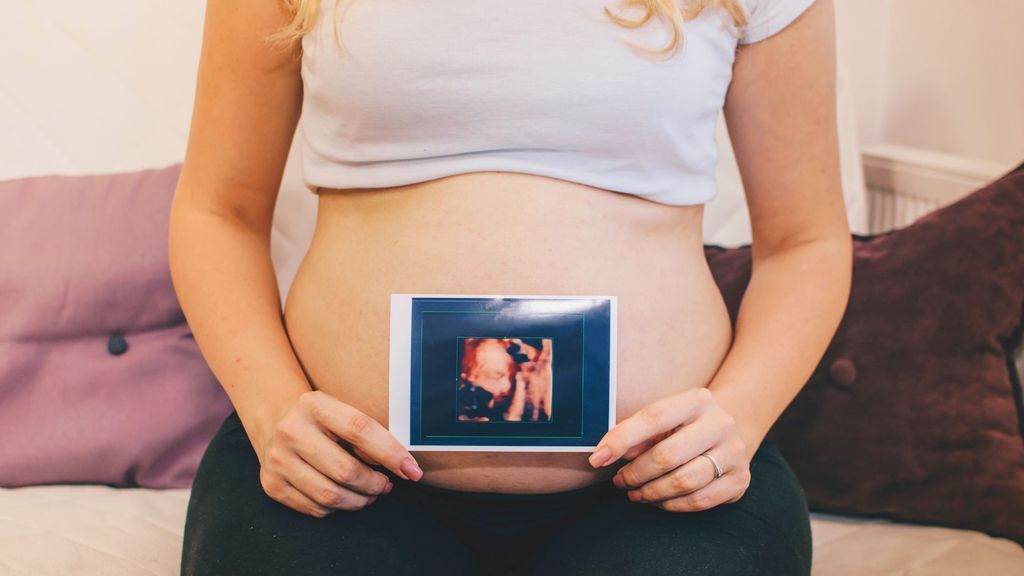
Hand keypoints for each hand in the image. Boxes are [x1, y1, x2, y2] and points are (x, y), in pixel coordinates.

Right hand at [254, 390, 422, 517]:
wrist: (273, 418)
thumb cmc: (320, 418)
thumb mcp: (340, 410)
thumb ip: (367, 432)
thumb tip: (400, 464)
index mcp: (315, 405)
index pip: (360, 430)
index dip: (391, 453)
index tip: (412, 471)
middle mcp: (291, 431)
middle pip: (345, 470)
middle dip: (375, 484)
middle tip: (386, 485)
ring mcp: (277, 459)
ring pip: (330, 496)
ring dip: (359, 500)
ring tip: (370, 494)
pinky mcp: (271, 484)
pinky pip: (314, 508)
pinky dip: (336, 508)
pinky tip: (344, 496)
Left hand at [587, 387, 750, 511]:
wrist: (730, 430)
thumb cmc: (685, 425)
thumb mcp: (665, 418)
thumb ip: (637, 432)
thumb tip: (606, 454)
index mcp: (697, 400)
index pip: (653, 417)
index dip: (621, 439)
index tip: (597, 459)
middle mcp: (720, 423)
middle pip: (667, 455)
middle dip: (635, 473)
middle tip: (619, 481)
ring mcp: (735, 452)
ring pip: (684, 482)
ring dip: (651, 492)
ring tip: (635, 493)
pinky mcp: (741, 480)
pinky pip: (700, 501)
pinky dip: (673, 505)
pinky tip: (659, 501)